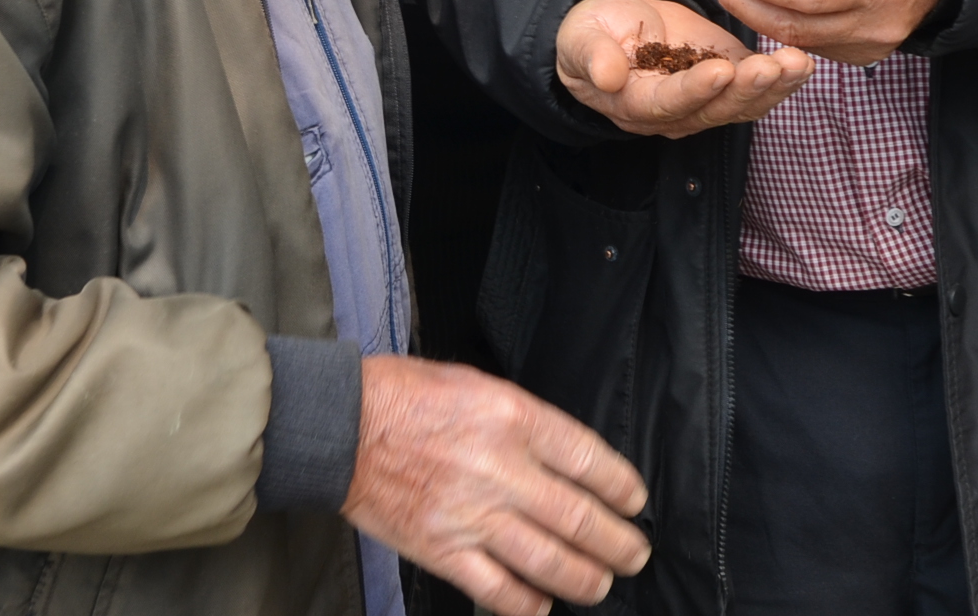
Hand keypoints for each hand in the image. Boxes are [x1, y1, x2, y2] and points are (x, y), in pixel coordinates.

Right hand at [344, 355, 650, 615]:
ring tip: (602, 582)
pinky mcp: (443, 549)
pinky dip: (527, 604)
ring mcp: (472, 514)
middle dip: (618, 543)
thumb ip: (524, 422)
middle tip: (635, 553)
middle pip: (579, 517)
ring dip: (586, 578)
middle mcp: (500, 468)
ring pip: (548, 560)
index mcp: (512, 417)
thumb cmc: (406, 397)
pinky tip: (543, 605)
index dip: (622, 487)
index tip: (634, 501)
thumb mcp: (478, 384)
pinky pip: (497, 590)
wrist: (342, 425)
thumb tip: (567, 459)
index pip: (589, 459)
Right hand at [556, 0, 811, 138]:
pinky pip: (758, 87)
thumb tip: (606, 76)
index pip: (669, 103)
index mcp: (636, 106)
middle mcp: (677, 113)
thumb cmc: (590, 34)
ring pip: (744, 103)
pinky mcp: (729, 80)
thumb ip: (592, 57)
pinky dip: (783, 78)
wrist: (613, 26)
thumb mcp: (579, 39)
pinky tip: (803, 62)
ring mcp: (707, 100)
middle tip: (772, 67)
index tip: (721, 70)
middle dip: (747, 89)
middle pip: (716, 109)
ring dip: (774, 86)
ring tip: (798, 64)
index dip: (695, 90)